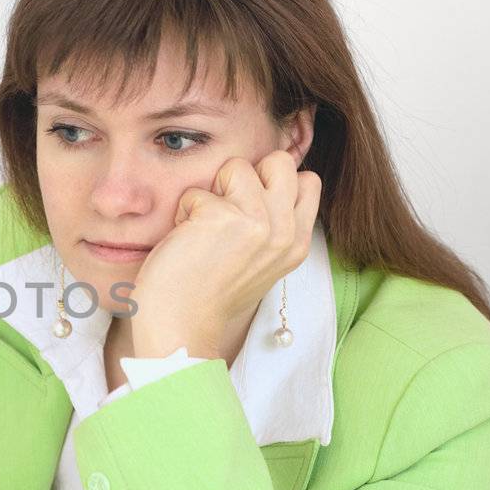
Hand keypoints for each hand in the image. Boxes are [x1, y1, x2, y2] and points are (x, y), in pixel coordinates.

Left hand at [127, 150, 321, 360]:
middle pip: (280, 161)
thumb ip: (272, 226)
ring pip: (236, 166)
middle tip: (226, 209)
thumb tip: (265, 181)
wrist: (182, 329)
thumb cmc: (210, 294)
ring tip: (202, 227)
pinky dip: (183, 211)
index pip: (306, 181)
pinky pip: (195, 191)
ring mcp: (255, 222)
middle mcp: (284, 231)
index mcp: (297, 242)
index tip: (247, 209)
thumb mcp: (260, 262)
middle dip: (248, 174)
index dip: (272, 183)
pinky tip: (184, 241)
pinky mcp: (219, 218)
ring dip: (211, 191)